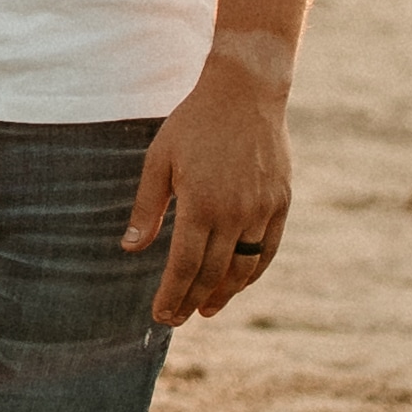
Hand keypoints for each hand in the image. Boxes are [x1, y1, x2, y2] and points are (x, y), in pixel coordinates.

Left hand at [123, 56, 292, 325]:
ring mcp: (262, 209)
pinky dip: (253, 271)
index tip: (161, 315)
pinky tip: (238, 282)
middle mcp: (235, 213)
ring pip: (244, 267)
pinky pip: (268, 249)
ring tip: (206, 308)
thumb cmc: (194, 124)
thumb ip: (146, 208)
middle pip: (213, 273)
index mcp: (201, 204)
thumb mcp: (158, 161)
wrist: (245, 93)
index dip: (172, 294)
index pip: (185, 265)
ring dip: (225, 293)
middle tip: (177, 318)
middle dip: (193, 300)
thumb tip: (130, 249)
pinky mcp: (280, 202)